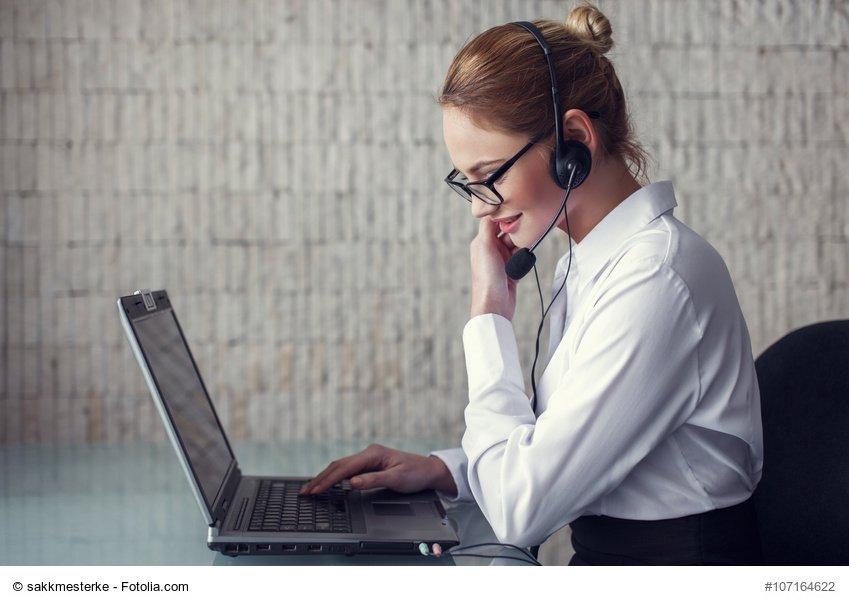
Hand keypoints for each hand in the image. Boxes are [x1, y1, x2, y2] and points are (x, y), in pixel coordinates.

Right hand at [298, 443, 456, 495]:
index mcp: (373, 454)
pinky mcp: (370, 464)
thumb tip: (351, 482)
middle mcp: (368, 453)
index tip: (316, 490)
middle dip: (321, 479)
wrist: (428, 471)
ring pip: (341, 467)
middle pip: (338, 465)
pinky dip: (335, 476)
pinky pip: (347, 469)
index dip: (328, 480)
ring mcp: (368, 457)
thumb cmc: (415, 474)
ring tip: (311, 488)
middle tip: (305, 491)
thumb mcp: (396, 479)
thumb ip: (373, 480)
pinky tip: (327, 482)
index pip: (344, 468)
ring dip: (325, 477)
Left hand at [469, 218, 519, 320]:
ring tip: (529, 244)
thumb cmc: (487, 278)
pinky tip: (526, 259)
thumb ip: (488, 227)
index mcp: (482, 242)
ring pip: (517, 245)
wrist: (494, 305)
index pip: (495, 222)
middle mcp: (491, 250)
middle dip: (518, 231)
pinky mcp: (511, 271)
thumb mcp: (484, 246)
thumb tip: (491, 208)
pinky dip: (525, 258)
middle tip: (529, 228)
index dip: (507, 217)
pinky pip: (522, 259)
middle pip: (509, 233)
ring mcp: (501, 261)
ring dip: (524, 245)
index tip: (519, 211)